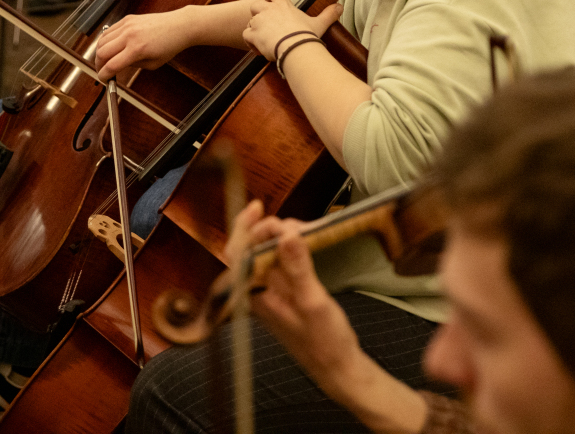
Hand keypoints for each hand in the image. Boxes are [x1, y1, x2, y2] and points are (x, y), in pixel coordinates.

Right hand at [94, 10, 197, 79]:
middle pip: (101, 52)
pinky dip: (105, 40)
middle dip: (99, 64)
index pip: (111, 65)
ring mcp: (127, 25)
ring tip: (105, 59)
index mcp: (137, 50)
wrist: (179, 26)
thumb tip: (117, 66)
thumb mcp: (153, 64)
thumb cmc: (170, 46)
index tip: (103, 79)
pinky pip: (109, 30)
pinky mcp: (127, 19)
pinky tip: (109, 46)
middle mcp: (129, 36)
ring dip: (100, 52)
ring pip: (102, 40)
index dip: (104, 75)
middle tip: (103, 70)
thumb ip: (133, 66)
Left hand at [225, 202, 361, 383]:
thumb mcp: (313, 302)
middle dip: (269, 229)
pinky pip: (279, 263)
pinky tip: (303, 245)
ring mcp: (270, 292)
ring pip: (266, 254)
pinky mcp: (283, 294)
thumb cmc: (324, 343)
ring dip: (281, 238)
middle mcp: (258, 292)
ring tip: (304, 233)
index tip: (258, 207)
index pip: (238, 252)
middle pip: (251, 249)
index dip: (244, 226)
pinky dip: (289, 249)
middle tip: (295, 225)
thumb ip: (298, 268)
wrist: (337, 369)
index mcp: (256, 294)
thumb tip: (286, 234)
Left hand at [243, 0, 341, 60]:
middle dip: (259, 15)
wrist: (295, 48)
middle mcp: (267, 10)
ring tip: (268, 42)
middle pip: (255, 5)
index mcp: (282, 4)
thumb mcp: (319, 23)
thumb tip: (340, 7)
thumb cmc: (306, 35)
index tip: (272, 2)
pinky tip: (261, 50)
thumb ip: (329, 14)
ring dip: (256, 31)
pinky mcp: (252, 35)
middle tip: (269, 26)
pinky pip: (247, 36)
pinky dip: (252, 43)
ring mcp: (258, 22)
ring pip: (250, 23)